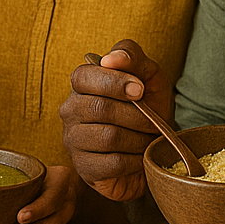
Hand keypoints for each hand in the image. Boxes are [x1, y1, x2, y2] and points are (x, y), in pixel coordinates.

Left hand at [0, 164, 79, 223]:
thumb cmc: (35, 171)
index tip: (20, 217)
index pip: (53, 195)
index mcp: (61, 179)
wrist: (53, 179)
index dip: (38, 209)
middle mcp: (66, 199)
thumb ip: (16, 176)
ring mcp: (63, 216)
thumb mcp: (31, 168)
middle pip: (50, 222)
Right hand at [60, 40, 173, 202]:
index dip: (114, 82)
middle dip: (136, 115)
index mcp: (81, 84)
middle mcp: (70, 110)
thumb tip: (111, 58)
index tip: (141, 90)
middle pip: (99, 108)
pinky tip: (140, 156)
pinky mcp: (85, 167)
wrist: (153, 148)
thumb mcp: (148, 75)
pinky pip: (113, 162)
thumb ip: (131, 56)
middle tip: (154, 121)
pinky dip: (136, 159)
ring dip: (139, 138)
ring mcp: (73, 140)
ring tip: (148, 139)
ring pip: (108, 136)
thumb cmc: (147, 107)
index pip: (84, 77)